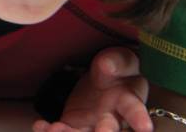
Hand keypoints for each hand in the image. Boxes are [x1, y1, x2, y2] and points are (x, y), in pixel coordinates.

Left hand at [33, 48, 150, 131]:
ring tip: (55, 129)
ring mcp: (94, 124)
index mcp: (129, 101)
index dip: (139, 118)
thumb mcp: (120, 61)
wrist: (104, 79)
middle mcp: (113, 118)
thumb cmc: (119, 70)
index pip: (135, 110)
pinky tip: (40, 125)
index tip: (145, 127)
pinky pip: (64, 130)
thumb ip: (116, 62)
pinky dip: (50, 130)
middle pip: (109, 129)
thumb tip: (107, 65)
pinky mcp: (75, 124)